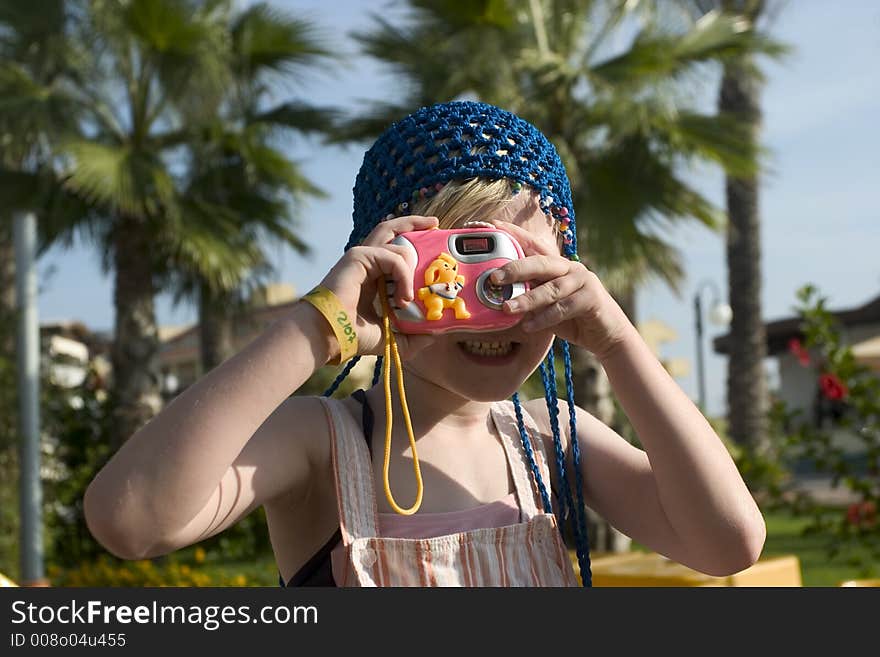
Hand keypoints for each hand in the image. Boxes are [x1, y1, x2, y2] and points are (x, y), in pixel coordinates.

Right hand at [317, 216, 438, 360]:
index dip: (414, 247)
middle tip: (435, 225)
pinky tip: (402, 297)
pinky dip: (404, 276)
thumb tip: (433, 335)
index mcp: (373, 275)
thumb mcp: (391, 337)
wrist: (330, 334)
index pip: (395, 250)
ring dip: (411, 272)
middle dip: (415, 224)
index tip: (433, 252)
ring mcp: (363, 256)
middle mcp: (368, 262)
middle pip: (392, 229)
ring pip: (398, 245)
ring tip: (407, 299)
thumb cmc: (353, 335)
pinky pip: (393, 258)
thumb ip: (411, 336)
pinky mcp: (360, 256)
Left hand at [489, 219, 633, 359]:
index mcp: (556, 265)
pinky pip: (563, 308)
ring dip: (527, 299)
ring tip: (507, 308)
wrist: (606, 335)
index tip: (494, 225)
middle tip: (494, 277)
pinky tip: (528, 326)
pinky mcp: (591, 299)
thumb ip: (528, 297)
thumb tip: (497, 298)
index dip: (515, 234)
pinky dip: (544, 318)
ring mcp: (582, 281)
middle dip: (515, 268)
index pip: (534, 245)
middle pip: (540, 263)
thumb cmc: (572, 319)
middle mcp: (569, 268)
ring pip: (551, 288)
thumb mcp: (545, 306)